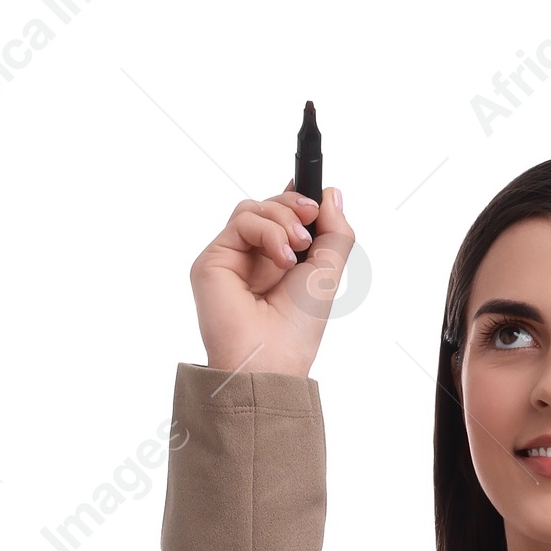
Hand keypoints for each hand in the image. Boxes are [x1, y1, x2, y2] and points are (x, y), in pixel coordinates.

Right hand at [191, 182, 356, 377]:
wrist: (272, 358)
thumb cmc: (298, 328)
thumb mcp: (329, 272)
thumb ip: (336, 231)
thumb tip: (331, 192)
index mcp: (281, 263)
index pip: (285, 215)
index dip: (299, 202)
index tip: (316, 206)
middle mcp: (255, 259)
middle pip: (270, 206)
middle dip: (295, 208)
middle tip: (310, 227)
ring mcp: (233, 258)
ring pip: (254, 208)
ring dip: (282, 219)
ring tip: (296, 249)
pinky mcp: (213, 259)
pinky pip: (241, 220)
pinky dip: (267, 230)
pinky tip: (281, 258)